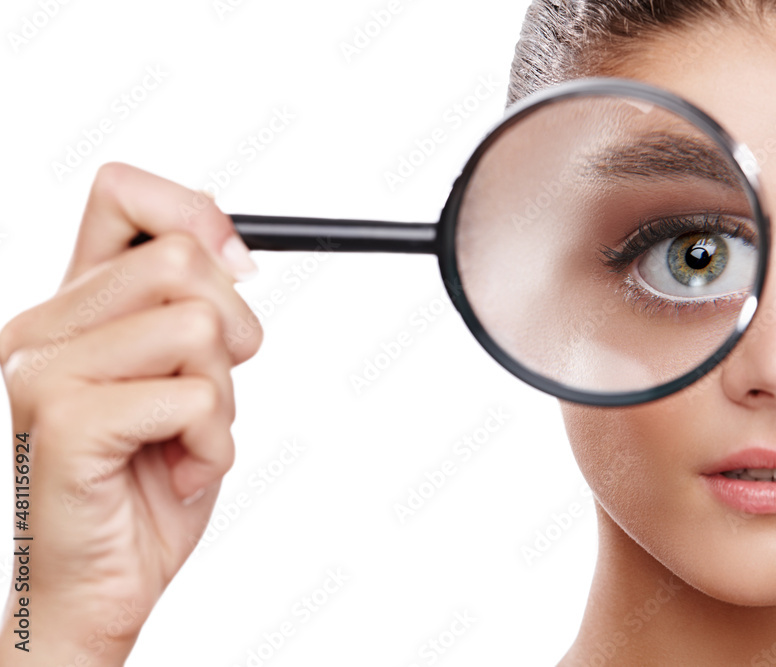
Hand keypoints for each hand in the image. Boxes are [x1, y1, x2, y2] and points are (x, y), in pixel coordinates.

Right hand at [0, 163, 262, 664]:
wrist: (98, 585)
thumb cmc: (143, 484)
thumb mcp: (184, 377)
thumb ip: (192, 309)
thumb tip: (233, 247)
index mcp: (73, 307)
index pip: (123, 192)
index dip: (197, 214)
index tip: (236, 269)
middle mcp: (44, 327)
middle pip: (182, 259)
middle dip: (234, 330)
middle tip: (210, 392)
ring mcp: (44, 371)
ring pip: (198, 328)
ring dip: (222, 399)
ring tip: (184, 440)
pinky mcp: (65, 420)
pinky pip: (192, 399)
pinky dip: (213, 446)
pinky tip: (176, 472)